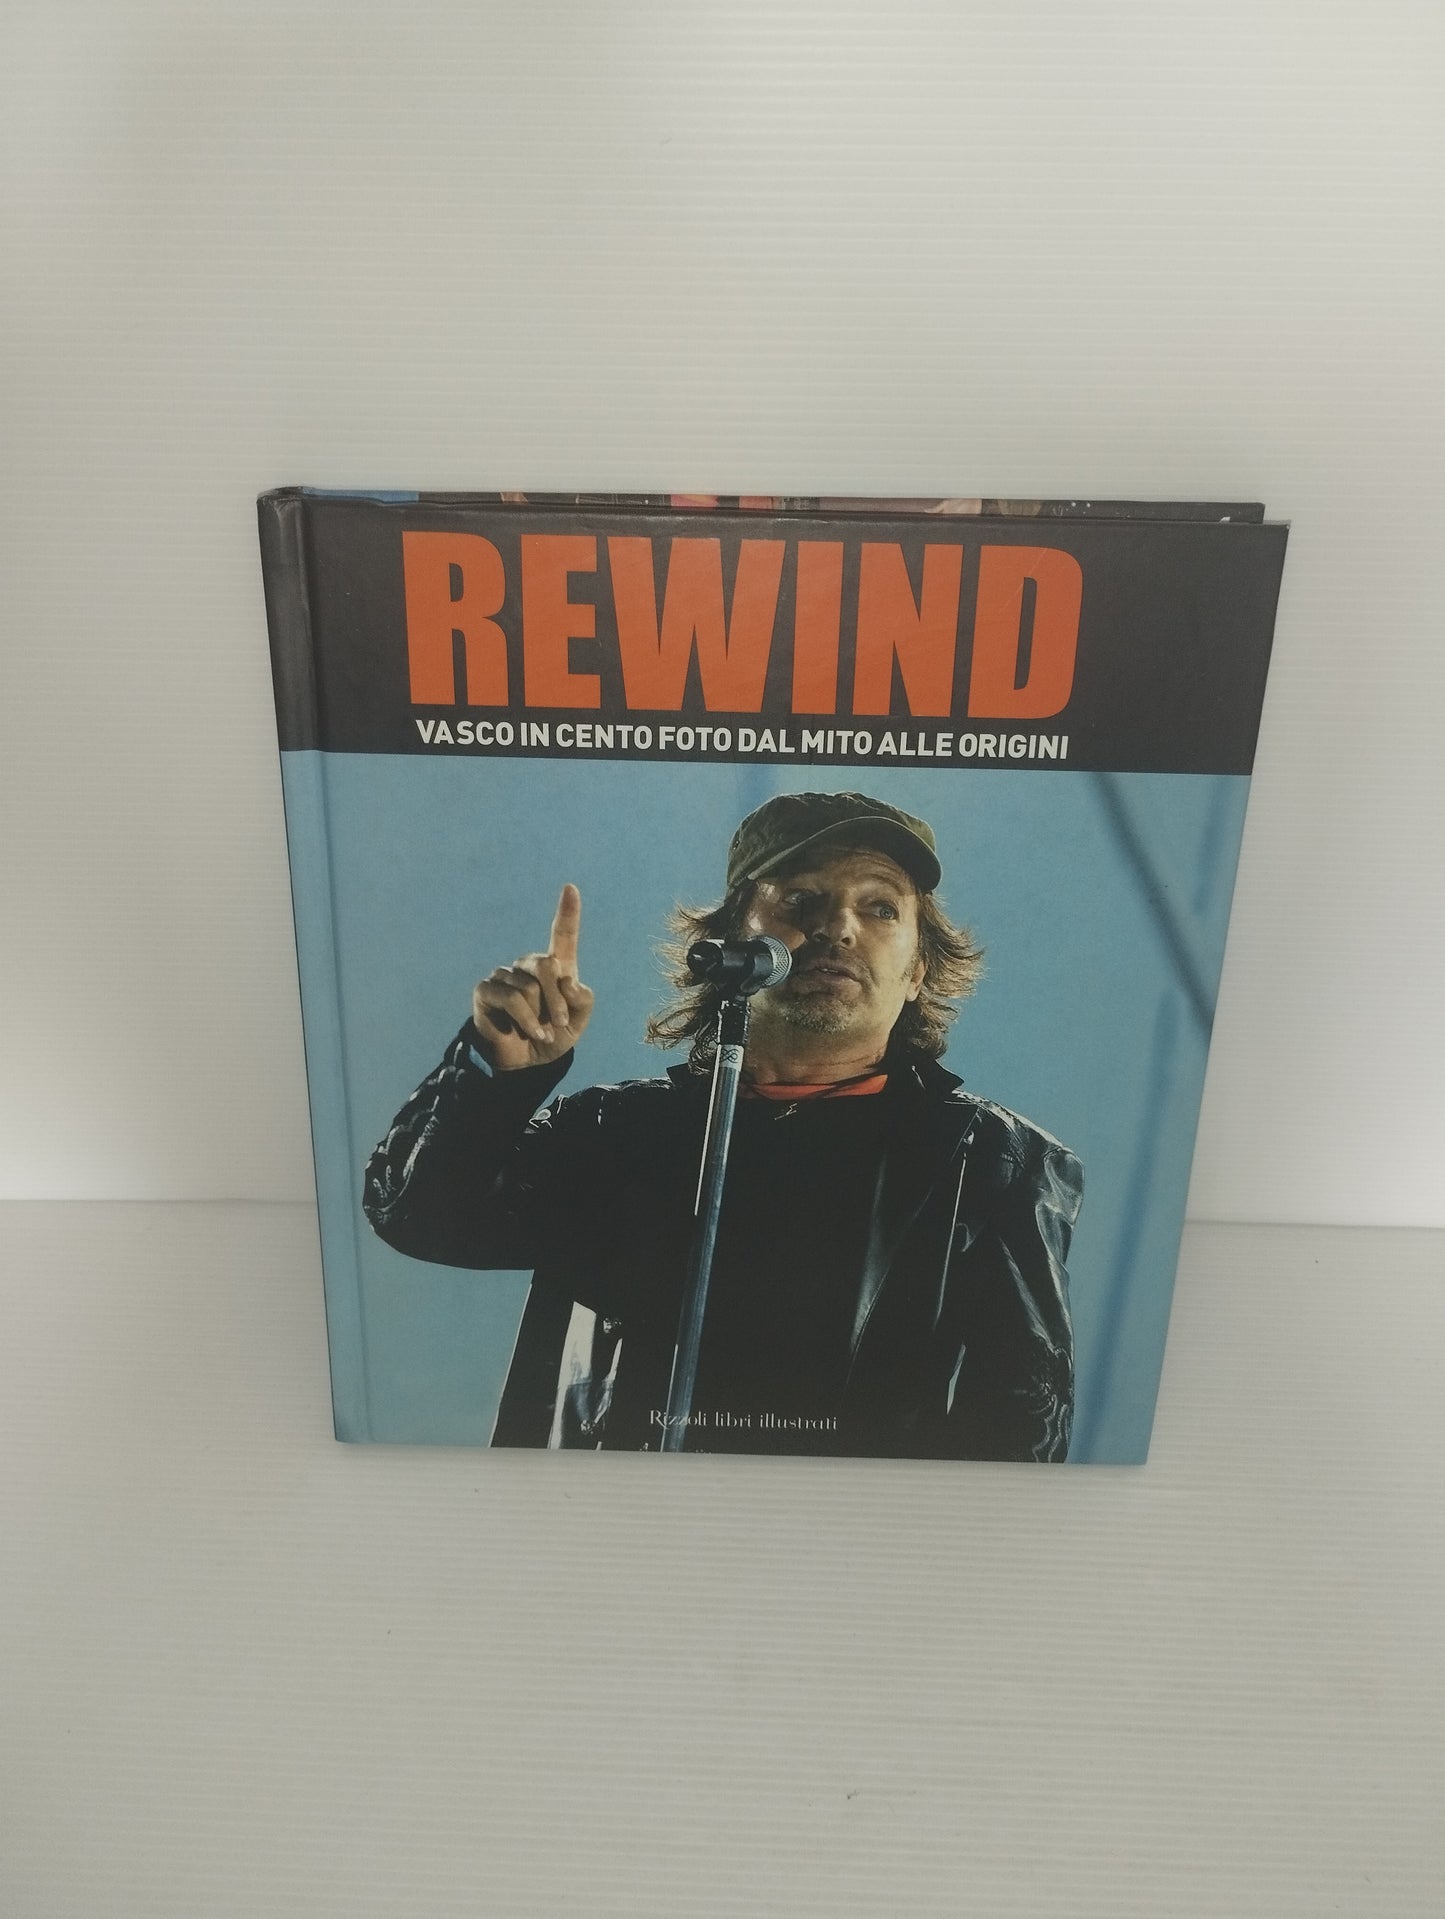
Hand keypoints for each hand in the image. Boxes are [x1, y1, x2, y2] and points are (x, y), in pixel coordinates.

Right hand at [471, 884, 594, 1070]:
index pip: (562, 935)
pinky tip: (529, 1033)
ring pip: (530, 988)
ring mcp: (504, 976)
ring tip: (540, 1032)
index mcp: (555, 967)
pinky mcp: (486, 990)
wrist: (526, 1063)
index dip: (567, 912)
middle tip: (560, 1024)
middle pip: (547, 964)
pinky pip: (513, 1000)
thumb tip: (567, 981)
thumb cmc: (552, 1036)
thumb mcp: (578, 1021)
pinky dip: (526, 1021)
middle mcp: (528, 966)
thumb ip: (582, 999)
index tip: (571, 888)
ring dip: (541, 1017)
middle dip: (558, 999)